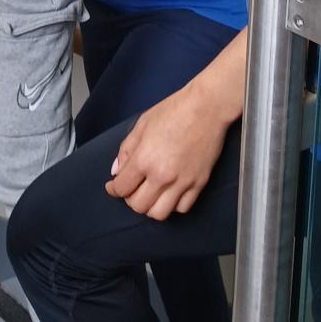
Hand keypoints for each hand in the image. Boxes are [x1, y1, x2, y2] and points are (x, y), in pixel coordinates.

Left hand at [104, 87, 230, 220]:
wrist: (207, 107)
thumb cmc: (175, 110)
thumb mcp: (142, 125)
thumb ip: (126, 150)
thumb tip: (117, 171)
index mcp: (144, 159)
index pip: (122, 188)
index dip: (113, 189)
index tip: (113, 187)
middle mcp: (162, 175)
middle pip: (138, 206)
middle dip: (130, 199)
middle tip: (132, 189)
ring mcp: (182, 182)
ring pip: (159, 214)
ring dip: (150, 207)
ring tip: (150, 194)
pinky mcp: (199, 183)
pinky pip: (182, 208)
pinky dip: (173, 205)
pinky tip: (170, 193)